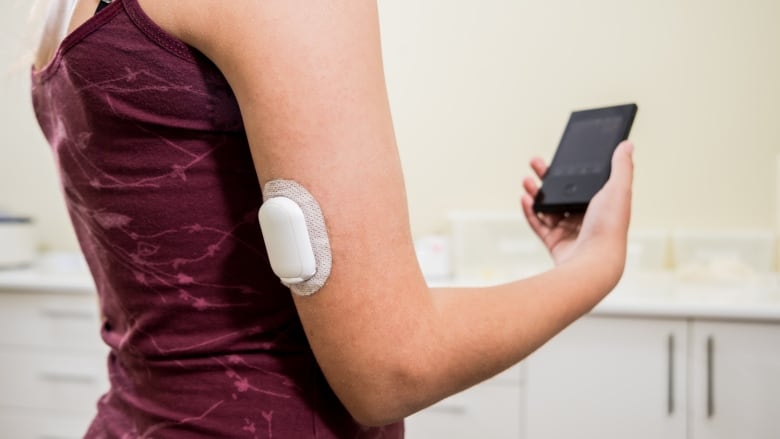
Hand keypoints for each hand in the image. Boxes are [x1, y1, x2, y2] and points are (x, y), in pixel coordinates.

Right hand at [521, 141, 634, 269]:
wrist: (594, 261)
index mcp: (603, 204)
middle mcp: (587, 218)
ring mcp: (570, 232)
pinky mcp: (556, 243)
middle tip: (535, 163)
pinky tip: (524, 198)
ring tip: (526, 180)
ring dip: (536, 192)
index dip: (570, 169)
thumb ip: (621, 166)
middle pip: (563, 193)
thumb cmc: (609, 227)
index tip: (559, 157)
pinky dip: (530, 211)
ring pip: (549, 208)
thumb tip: (627, 144)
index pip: (584, 182)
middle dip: (548, 177)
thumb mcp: (618, 188)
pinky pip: (539, 224)